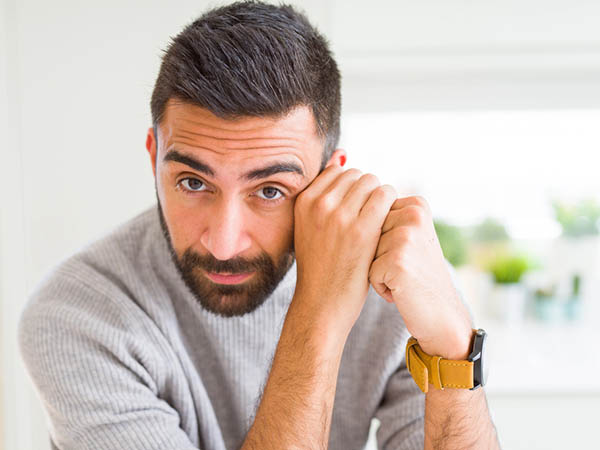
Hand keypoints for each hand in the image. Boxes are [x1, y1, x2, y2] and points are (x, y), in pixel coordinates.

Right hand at [292, 164, 396, 335]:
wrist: (322, 303)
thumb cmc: (320, 265)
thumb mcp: (310, 225)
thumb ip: (324, 190)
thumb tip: (342, 154)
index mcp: (304, 201)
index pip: (338, 171)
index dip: (353, 188)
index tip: (357, 209)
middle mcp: (319, 204)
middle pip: (357, 174)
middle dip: (368, 190)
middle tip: (371, 215)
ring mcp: (340, 216)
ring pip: (372, 181)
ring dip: (381, 197)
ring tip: (378, 220)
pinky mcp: (362, 229)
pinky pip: (385, 195)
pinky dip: (391, 205)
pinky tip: (387, 223)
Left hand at [368, 196, 472, 358]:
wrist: (442, 313)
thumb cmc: (417, 276)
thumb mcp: (408, 237)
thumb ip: (387, 218)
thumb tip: (349, 203)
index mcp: (416, 204)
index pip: (372, 215)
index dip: (380, 241)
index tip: (405, 253)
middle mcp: (414, 214)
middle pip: (367, 232)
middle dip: (377, 255)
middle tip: (404, 268)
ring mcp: (407, 236)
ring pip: (365, 251)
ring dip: (377, 270)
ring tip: (402, 278)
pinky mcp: (399, 260)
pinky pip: (369, 271)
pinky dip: (379, 285)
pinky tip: (400, 289)